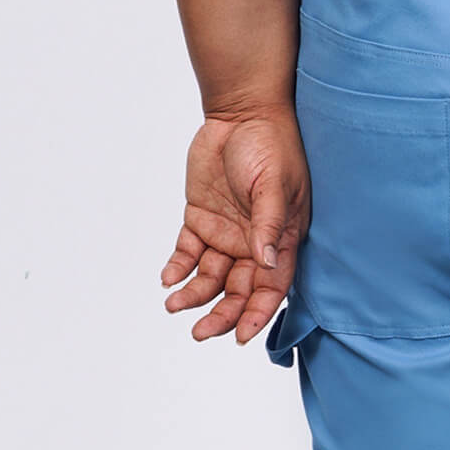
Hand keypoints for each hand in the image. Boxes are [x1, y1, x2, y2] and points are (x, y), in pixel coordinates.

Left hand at [160, 107, 308, 344]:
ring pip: (210, 277)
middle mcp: (253, 242)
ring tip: (174, 303)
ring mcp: (226, 233)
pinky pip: (188, 253)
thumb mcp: (275, 184)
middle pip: (239, 291)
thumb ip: (268, 224)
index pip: (271, 286)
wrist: (240, 112)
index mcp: (281, 238)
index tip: (240, 337)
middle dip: (222, 314)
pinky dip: (178, 268)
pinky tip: (168, 278)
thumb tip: (267, 263)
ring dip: (194, 294)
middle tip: (200, 332)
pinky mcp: (200, 220)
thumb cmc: (270, 144)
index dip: (258, 314)